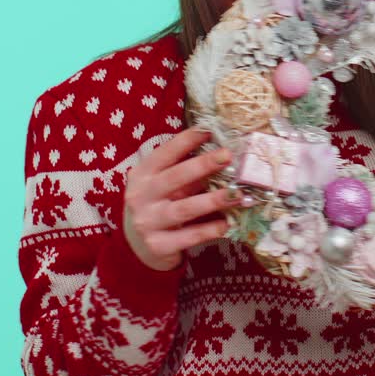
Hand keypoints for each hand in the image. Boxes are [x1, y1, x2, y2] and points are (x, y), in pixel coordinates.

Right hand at [122, 127, 245, 270]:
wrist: (137, 242)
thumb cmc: (159, 202)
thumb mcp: (163, 182)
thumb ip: (183, 168)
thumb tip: (219, 150)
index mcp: (142, 174)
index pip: (165, 153)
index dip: (187, 140)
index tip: (210, 130)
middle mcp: (141, 196)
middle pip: (175, 177)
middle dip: (203, 165)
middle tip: (228, 156)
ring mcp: (148, 222)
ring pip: (184, 209)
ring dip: (213, 200)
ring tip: (236, 194)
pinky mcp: (158, 245)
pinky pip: (188, 237)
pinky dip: (208, 230)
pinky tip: (225, 223)